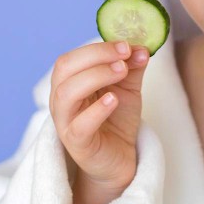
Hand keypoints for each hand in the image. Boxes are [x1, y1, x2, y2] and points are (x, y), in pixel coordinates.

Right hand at [49, 40, 150, 192]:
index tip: (126, 45)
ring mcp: (66, 122)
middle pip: (65, 69)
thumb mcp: (128, 88)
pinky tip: (113, 100)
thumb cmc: (117, 119)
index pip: (73, 57)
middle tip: (124, 55)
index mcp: (69, 82)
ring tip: (122, 71)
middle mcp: (61, 100)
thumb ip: (132, 67)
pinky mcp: (77, 144)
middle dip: (96, 56)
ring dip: (95, 76)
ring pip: (67, 94)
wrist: (121, 158)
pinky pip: (79, 126)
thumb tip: (142, 46)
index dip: (98, 48)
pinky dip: (96, 110)